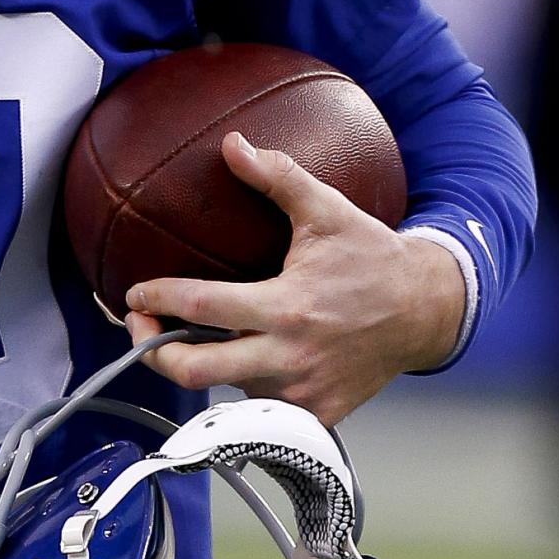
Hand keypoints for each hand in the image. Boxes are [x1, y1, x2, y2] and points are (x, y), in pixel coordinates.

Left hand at [123, 131, 466, 422]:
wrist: (424, 311)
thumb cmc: (371, 258)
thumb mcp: (327, 210)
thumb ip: (278, 176)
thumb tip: (232, 144)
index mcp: (286, 307)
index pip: (203, 306)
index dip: (159, 299)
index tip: (135, 291)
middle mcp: (289, 356)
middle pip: (197, 371)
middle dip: (155, 353)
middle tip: (140, 327)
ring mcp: (301, 392)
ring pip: (227, 389)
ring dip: (205, 366)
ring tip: (187, 337)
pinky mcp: (316, 415)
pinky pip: (260, 410)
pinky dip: (243, 388)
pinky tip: (238, 361)